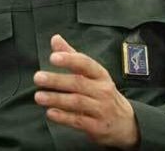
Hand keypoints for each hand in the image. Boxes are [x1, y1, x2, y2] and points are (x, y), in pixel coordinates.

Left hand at [33, 34, 139, 149]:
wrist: (126, 122)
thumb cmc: (102, 92)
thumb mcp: (92, 74)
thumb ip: (72, 56)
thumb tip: (55, 38)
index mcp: (100, 74)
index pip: (85, 63)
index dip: (69, 60)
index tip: (53, 57)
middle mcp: (102, 90)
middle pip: (78, 83)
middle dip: (56, 80)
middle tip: (38, 77)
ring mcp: (101, 109)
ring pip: (77, 102)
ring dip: (56, 99)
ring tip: (38, 96)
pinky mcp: (97, 126)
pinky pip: (79, 120)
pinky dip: (63, 117)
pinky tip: (50, 113)